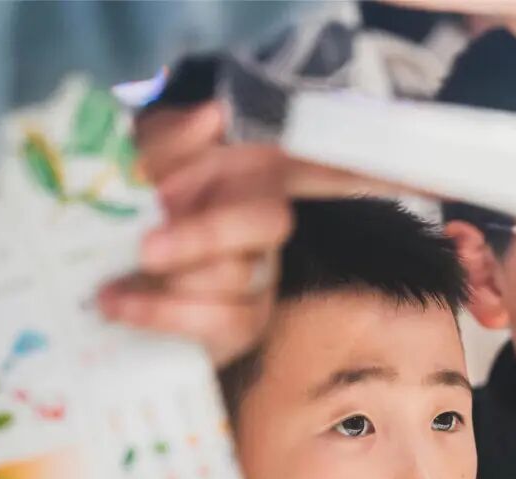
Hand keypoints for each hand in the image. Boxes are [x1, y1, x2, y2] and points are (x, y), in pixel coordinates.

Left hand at [100, 103, 426, 366]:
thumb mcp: (132, 165)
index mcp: (245, 172)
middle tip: (146, 247)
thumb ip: (169, 141)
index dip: (366, 168)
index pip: (319, 164)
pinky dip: (162, 313)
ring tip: (116, 277)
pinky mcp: (241, 325)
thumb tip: (216, 115)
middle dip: (205, 236)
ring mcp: (257, 276)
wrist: (95, 281)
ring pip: (239, 276)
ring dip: (174, 278)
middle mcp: (261, 219)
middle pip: (268, 222)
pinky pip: (222, 321)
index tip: (420, 181)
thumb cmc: (122, 208)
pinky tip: (117, 303)